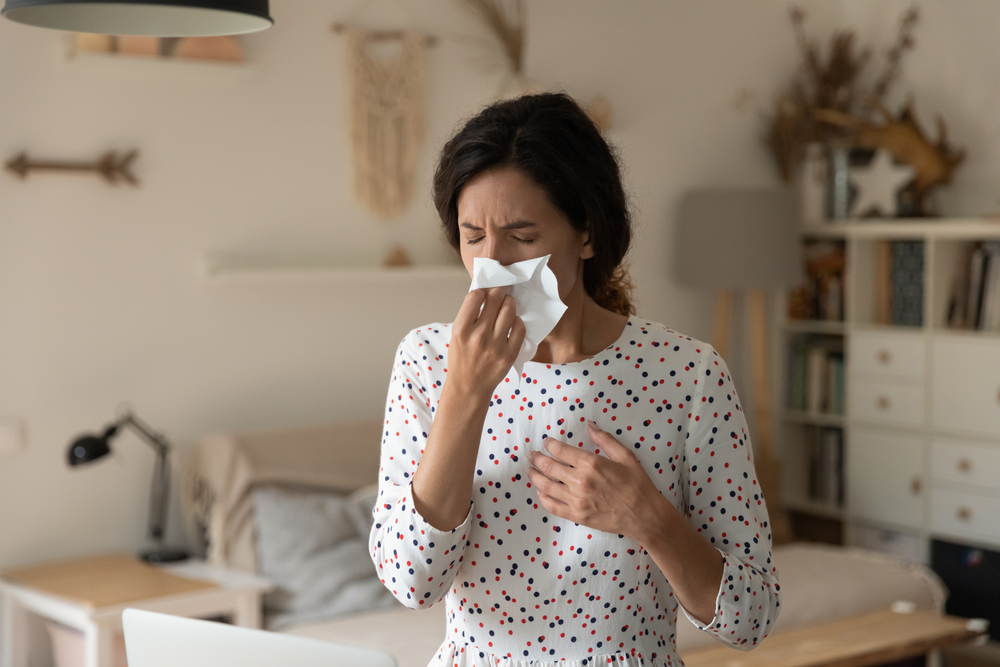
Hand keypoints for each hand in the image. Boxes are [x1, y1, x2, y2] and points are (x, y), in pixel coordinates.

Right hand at [447, 287, 525, 398]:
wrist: (468, 387)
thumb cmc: (461, 360)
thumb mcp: (456, 336)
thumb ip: (469, 316)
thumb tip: (485, 294)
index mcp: (461, 329)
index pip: (475, 296)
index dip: (482, 290)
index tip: (484, 292)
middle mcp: (478, 335)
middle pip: (495, 299)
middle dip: (499, 291)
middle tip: (500, 291)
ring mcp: (495, 345)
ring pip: (509, 310)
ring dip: (509, 303)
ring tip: (507, 304)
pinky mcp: (509, 354)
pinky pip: (520, 328)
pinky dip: (517, 321)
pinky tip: (512, 323)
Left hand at [526, 421, 670, 540]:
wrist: (644, 515)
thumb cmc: (637, 484)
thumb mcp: (625, 456)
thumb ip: (605, 439)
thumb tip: (589, 425)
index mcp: (591, 464)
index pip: (561, 451)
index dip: (550, 445)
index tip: (546, 442)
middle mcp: (580, 481)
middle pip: (549, 467)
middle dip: (537, 459)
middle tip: (531, 455)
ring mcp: (577, 500)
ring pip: (546, 486)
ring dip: (535, 477)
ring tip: (530, 471)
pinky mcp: (577, 516)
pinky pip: (553, 507)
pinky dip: (543, 499)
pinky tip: (540, 493)